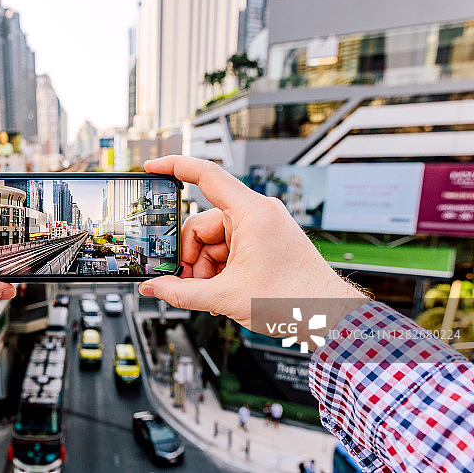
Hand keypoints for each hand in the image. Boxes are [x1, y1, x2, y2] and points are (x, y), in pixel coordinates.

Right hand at [139, 156, 368, 340]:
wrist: (328, 314)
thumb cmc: (296, 298)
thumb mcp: (226, 296)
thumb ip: (182, 292)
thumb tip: (154, 288)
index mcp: (252, 212)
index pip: (206, 175)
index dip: (174, 166)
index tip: (152, 166)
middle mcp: (258, 213)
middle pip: (203, 224)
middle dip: (192, 256)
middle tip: (192, 282)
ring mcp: (262, 227)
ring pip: (214, 240)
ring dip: (205, 268)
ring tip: (213, 293)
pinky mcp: (265, 240)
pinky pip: (229, 248)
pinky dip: (220, 269)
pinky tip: (222, 290)